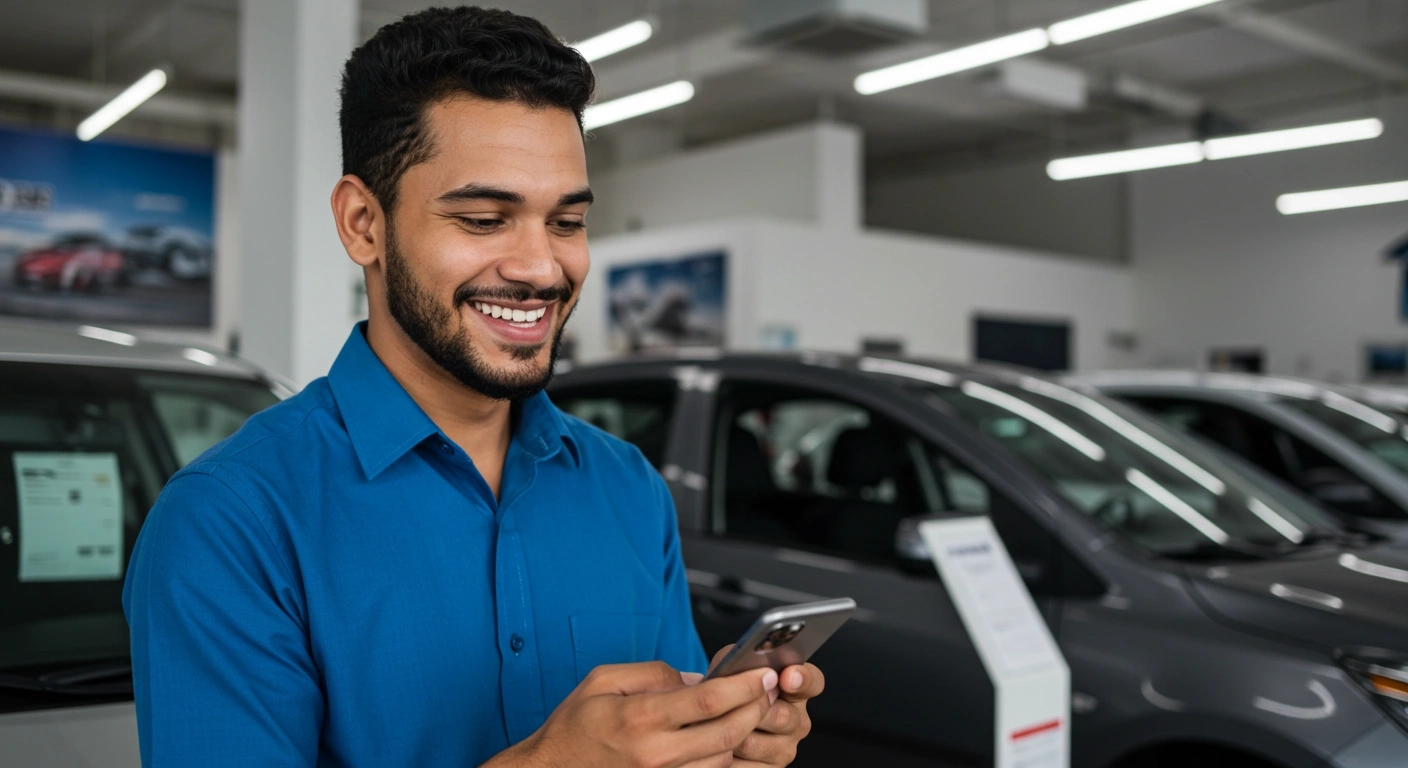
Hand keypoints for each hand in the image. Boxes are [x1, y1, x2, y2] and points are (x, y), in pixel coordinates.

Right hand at [490, 660, 777, 767]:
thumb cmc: (573, 728)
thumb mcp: (603, 681)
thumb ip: (653, 673)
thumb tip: (696, 678)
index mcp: (641, 718)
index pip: (709, 699)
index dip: (745, 685)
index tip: (762, 672)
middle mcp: (656, 754)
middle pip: (727, 733)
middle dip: (756, 708)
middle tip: (768, 690)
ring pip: (723, 759)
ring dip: (745, 734)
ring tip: (753, 711)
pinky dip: (725, 760)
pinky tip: (729, 741)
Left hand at [707, 645, 824, 766]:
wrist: (713, 720)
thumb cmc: (728, 689)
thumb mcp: (733, 667)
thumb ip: (743, 664)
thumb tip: (746, 671)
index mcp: (795, 688)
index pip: (813, 682)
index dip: (802, 679)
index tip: (787, 676)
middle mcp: (798, 720)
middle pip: (781, 716)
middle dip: (751, 709)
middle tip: (731, 703)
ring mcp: (786, 748)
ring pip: (755, 743)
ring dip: (730, 734)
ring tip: (717, 724)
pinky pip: (745, 766)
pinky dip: (726, 755)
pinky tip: (719, 744)